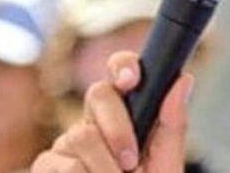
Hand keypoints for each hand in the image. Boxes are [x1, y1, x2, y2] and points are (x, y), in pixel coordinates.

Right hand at [33, 51, 193, 171]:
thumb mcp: (165, 165)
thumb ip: (172, 125)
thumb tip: (184, 79)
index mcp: (125, 115)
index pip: (119, 74)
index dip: (122, 67)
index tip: (130, 80)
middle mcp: (93, 123)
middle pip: (98, 95)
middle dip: (119, 130)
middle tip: (132, 165)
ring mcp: (66, 144)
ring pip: (81, 136)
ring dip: (105, 169)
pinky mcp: (45, 166)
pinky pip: (61, 164)